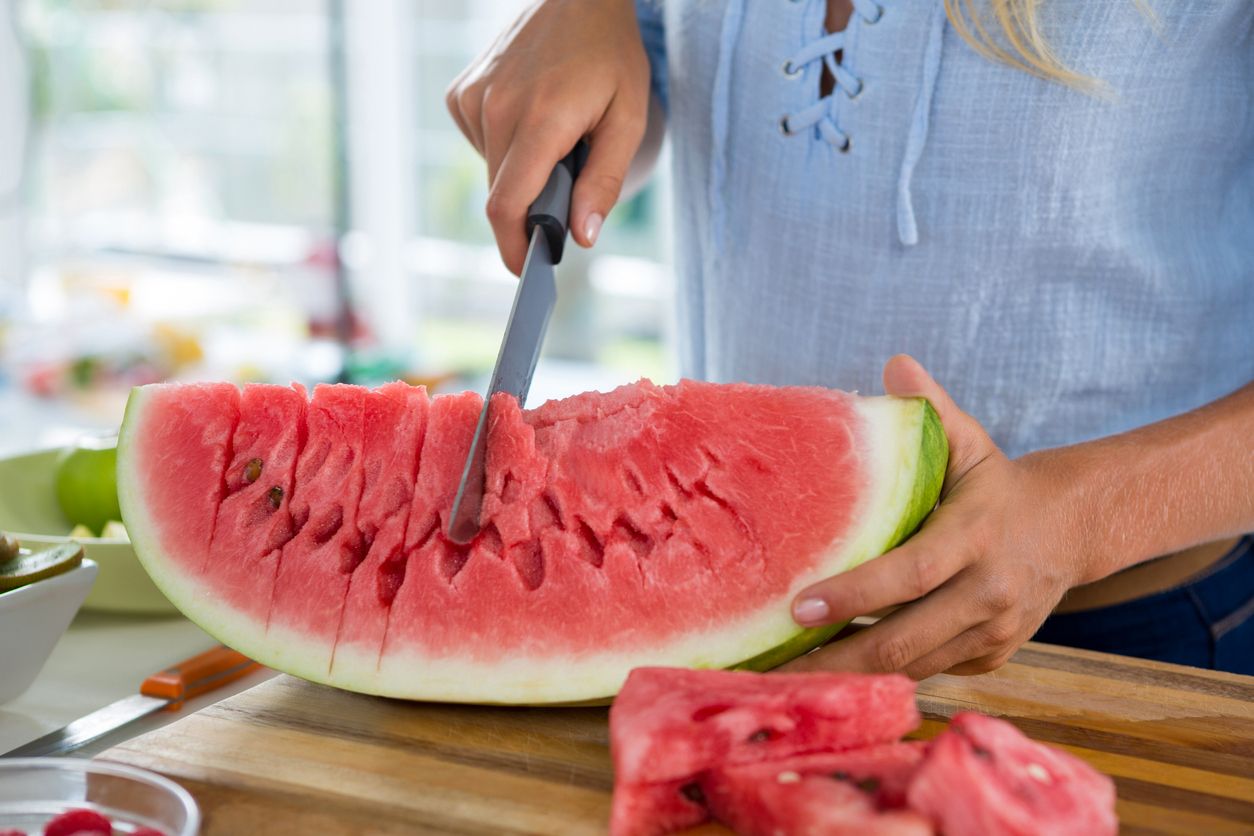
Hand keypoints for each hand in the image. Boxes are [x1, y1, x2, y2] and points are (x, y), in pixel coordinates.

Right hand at [445, 0, 650, 273]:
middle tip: (568, 184)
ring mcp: (474, 98)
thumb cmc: (610, 56)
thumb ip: (603, 181)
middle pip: (501, 194)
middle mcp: (497, 109)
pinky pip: (480, 143)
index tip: (525, 271)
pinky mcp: (462, 92)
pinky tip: (529, 116)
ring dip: (521, 171)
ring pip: (492, 170)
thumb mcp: (628, 120)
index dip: (513, 247)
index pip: (507, 205)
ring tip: (555, 134)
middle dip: (530, 207)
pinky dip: (505, 146)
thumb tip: (581, 236)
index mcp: (540, 120)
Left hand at [781, 355, 1090, 678]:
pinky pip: (930, 671)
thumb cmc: (997, 483)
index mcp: (974, 537)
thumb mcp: (970, 442)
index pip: (908, 575)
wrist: (1071, 529)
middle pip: (904, 641)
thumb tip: (895, 364)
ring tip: (793, 677)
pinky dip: (884, 674)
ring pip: (913, 666)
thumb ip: (931, 408)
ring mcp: (993, 632)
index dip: (853, 595)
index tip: (798, 608)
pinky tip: (838, 671)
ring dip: (854, 674)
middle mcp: (987, 593)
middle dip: (837, 659)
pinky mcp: (991, 656)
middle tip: (776, 668)